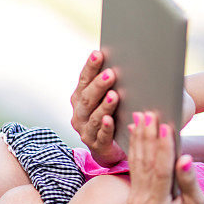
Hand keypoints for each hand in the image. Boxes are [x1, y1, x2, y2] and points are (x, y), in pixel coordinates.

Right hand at [70, 51, 124, 165]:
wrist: (109, 149)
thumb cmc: (111, 117)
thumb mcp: (106, 100)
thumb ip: (109, 85)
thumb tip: (123, 61)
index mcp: (79, 99)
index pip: (83, 80)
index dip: (90, 67)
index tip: (98, 54)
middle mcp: (79, 114)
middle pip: (87, 98)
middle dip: (98, 85)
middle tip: (110, 74)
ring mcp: (86, 130)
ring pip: (94, 117)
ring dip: (104, 106)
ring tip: (114, 95)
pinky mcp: (97, 145)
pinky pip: (102, 135)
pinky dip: (106, 127)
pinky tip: (110, 120)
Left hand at [126, 111, 203, 203]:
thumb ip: (189, 181)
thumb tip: (184, 159)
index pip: (160, 171)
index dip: (163, 148)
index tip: (165, 126)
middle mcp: (141, 203)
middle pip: (145, 163)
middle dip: (147, 136)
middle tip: (149, 113)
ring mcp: (135, 199)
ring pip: (137, 163)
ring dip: (139, 138)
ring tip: (141, 116)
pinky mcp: (134, 194)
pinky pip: (134, 167)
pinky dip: (135, 148)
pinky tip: (136, 132)